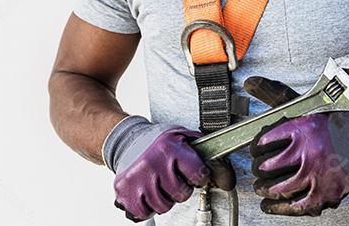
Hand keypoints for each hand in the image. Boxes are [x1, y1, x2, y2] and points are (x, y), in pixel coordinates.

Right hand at [105, 117, 233, 221]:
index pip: (198, 174)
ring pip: (163, 206)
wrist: (124, 140)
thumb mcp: (180, 136)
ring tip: (158, 184)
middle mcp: (153, 162)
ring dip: (163, 198)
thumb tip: (225, 173)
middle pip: (181, 194)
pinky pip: (144, 212)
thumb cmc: (156, 141)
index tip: (195, 174)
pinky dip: (147, 207)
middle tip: (172, 178)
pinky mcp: (124, 191)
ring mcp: (137, 178)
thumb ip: (202, 149)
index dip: (199, 176)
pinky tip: (146, 193)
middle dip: (180, 189)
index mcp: (169, 147)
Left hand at [245, 77, 348, 216]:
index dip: (256, 146)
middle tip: (259, 169)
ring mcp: (318, 174)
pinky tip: (273, 203)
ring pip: (281, 187)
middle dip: (259, 169)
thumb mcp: (306, 106)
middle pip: (269, 166)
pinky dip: (282, 206)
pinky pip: (298, 204)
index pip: (266, 140)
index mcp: (302, 129)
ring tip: (262, 187)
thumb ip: (276, 95)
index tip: (256, 149)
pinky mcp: (327, 192)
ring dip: (267, 189)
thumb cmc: (334, 125)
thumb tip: (249, 82)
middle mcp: (309, 152)